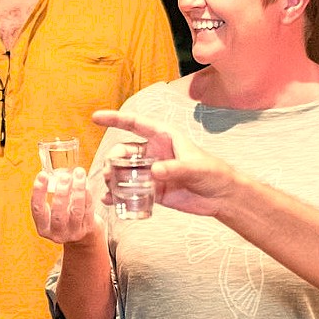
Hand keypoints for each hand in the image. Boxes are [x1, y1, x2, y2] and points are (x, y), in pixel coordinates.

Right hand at [31, 167, 100, 245]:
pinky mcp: (88, 228)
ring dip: (78, 190)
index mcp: (43, 227)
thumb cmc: (64, 216)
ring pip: (76, 210)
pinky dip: (87, 194)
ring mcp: (74, 232)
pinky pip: (88, 209)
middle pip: (58, 213)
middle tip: (65, 176)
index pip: (38, 209)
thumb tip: (53, 169)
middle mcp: (57, 233)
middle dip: (61, 192)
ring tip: (79, 174)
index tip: (42, 175)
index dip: (39, 191)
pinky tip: (86, 183)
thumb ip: (50, 194)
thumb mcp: (52, 210)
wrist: (82, 233)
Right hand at [92, 109, 237, 216]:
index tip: (96, 118)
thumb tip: (154, 172)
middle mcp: (154, 152)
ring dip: (113, 178)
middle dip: (112, 159)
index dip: (114, 119)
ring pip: (124, 171)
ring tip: (110, 188)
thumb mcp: (195, 167)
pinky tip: (110, 200)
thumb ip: (175, 169)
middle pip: (124, 151)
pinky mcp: (153, 189)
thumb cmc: (213, 173)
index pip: (134, 124)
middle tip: (110, 173)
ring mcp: (151, 171)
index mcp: (163, 137)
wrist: (222, 196)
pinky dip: (119, 195)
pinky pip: (131, 190)